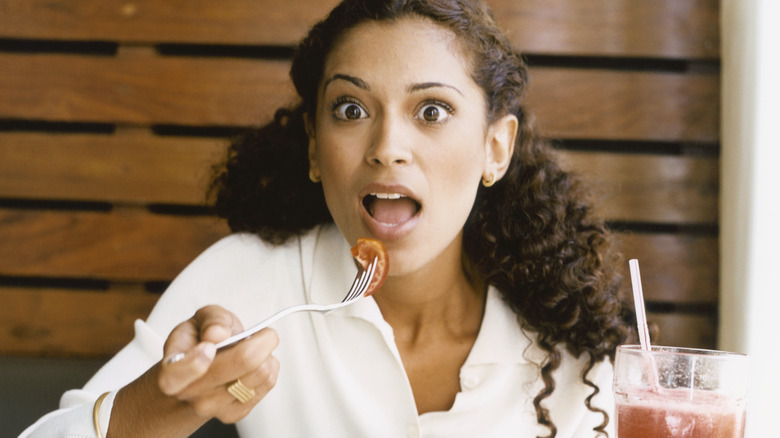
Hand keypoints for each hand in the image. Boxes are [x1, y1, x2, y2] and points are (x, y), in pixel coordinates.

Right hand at [158, 305, 279, 423]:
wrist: (198, 373)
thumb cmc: (198, 342)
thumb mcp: (200, 320)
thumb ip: (210, 319)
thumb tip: (217, 333)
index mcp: (171, 371)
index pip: (177, 375)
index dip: (197, 360)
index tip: (210, 345)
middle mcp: (188, 394)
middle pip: (242, 363)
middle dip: (259, 340)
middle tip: (261, 332)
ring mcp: (212, 408)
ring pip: (261, 372)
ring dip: (265, 354)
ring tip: (252, 349)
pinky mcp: (234, 414)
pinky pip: (268, 382)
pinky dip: (269, 367)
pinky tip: (254, 365)